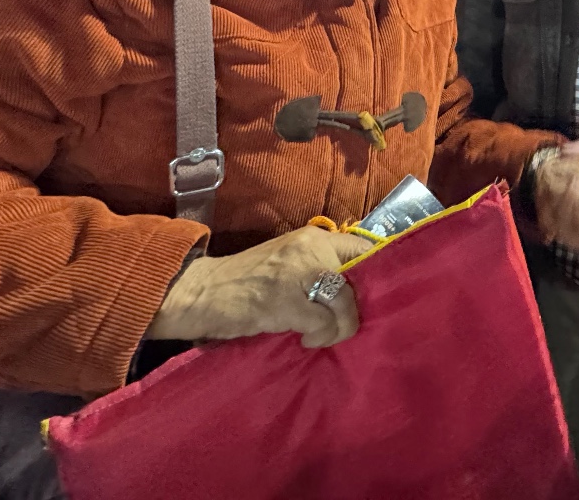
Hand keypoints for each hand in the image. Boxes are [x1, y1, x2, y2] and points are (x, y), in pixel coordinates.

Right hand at [145, 225, 374, 348]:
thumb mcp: (288, 263)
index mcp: (314, 238)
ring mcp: (298, 273)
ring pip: (344, 302)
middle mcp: (311, 249)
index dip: (376, 274)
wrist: (202, 292)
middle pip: (359, 277)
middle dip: (356, 307)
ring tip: (320, 335)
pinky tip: (305, 339)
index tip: (373, 298)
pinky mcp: (285, 301)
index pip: (363, 247)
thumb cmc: (246, 283)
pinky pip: (322, 323)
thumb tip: (356, 292)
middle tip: (342, 324)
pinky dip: (320, 336)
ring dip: (339, 327)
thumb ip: (319, 267)